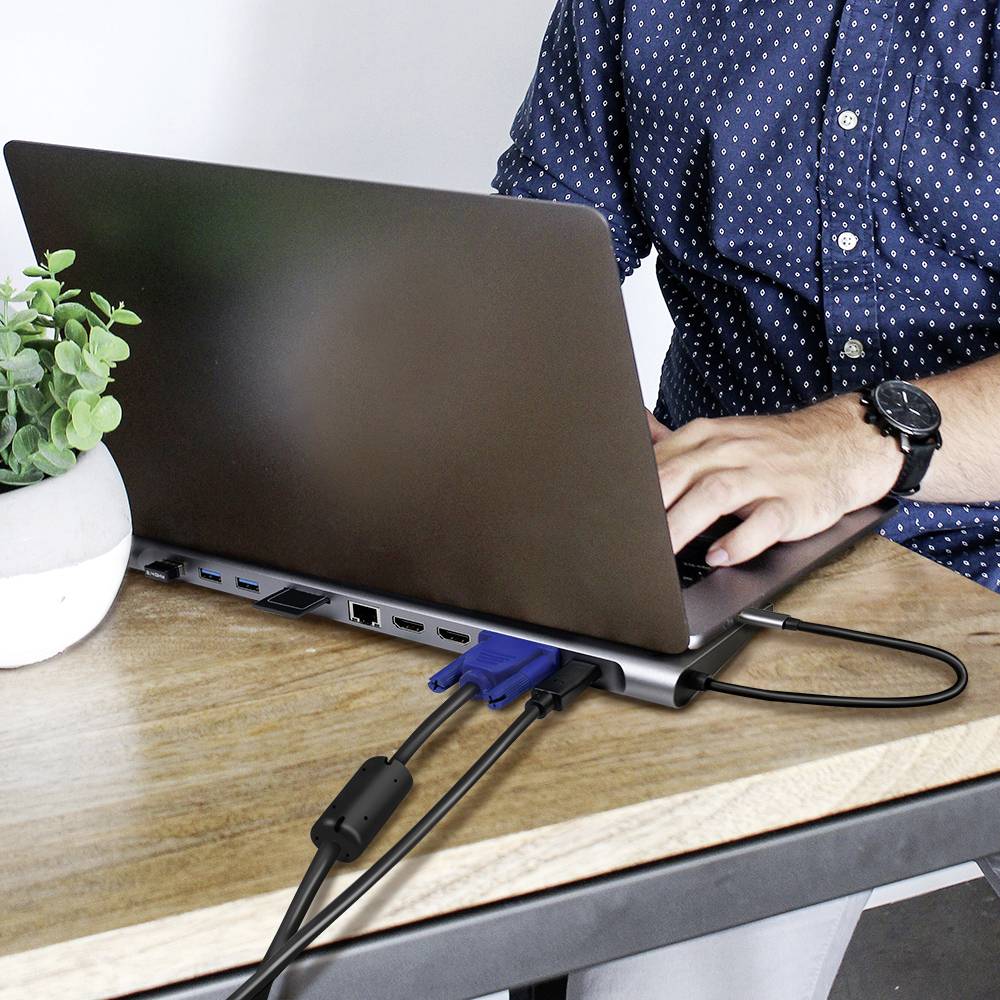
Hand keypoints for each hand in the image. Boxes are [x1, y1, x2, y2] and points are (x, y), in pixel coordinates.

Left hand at [647, 398, 902, 565]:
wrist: (847, 442)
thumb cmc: (777, 448)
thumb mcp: (724, 435)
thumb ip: (677, 442)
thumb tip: (635, 432)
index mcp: (709, 438)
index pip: (660, 462)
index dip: (632, 491)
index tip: (610, 518)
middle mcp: (733, 453)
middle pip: (681, 475)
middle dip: (650, 508)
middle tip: (626, 540)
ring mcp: (764, 477)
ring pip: (715, 495)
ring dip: (684, 524)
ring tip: (661, 553)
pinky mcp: (793, 503)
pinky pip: (764, 522)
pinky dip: (740, 540)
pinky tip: (719, 557)